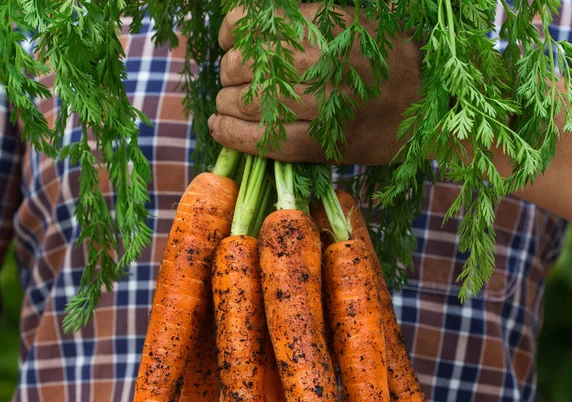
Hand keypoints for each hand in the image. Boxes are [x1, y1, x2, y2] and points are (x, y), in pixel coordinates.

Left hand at [208, 4, 420, 164]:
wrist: (425, 108)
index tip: (227, 41)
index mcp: (326, 23)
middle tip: (230, 81)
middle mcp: (319, 60)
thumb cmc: (387, 60)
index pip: (255, 24)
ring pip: (249, 104)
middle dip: (228, 73)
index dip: (231, 33)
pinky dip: (232, 134)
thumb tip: (256, 28)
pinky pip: (263, 140)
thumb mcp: (355, 18)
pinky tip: (218, 127)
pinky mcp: (318, 143)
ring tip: (223, 106)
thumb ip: (310, 19)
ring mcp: (319, 104)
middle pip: (244, 65)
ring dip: (225, 104)